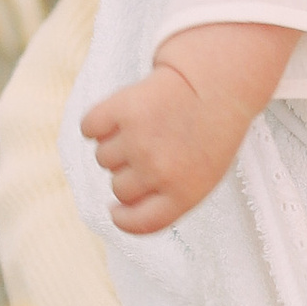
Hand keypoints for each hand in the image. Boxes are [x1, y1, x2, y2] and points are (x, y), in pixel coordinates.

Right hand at [81, 63, 242, 233]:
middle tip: (147, 149)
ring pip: (102, 158)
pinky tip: (118, 116)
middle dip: (127, 173)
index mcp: (184, 193)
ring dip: (115, 146)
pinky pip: (90, 128)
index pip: (139, 223)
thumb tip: (122, 209)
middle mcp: (158, 171)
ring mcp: (138, 140)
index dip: (123, 218)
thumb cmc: (209, 131)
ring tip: (141, 128)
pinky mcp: (122, 110)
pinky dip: (97, 124)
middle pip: (118, 188)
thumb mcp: (203, 176)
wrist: (216, 82)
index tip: (116, 211)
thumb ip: (167, 199)